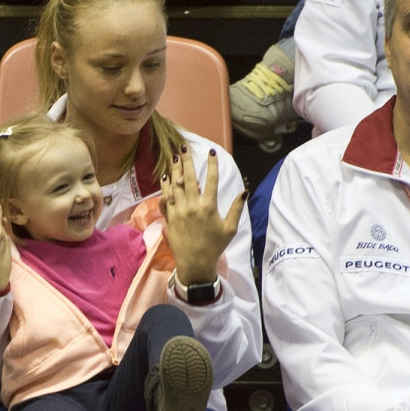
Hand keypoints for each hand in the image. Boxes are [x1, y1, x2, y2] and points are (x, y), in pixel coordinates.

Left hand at [159, 146, 246, 285]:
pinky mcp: (170, 217)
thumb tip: (244, 191)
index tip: (211, 153)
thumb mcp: (229, 228)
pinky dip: (165, 186)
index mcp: (209, 207)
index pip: (211, 180)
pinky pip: (166, 198)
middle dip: (187, 161)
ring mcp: (179, 211)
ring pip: (175, 185)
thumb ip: (236, 208)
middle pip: (189, 178)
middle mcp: (193, 206)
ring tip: (174, 157)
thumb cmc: (215, 246)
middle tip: (184, 147)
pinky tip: (165, 176)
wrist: (195, 263)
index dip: (211, 165)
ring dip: (175, 169)